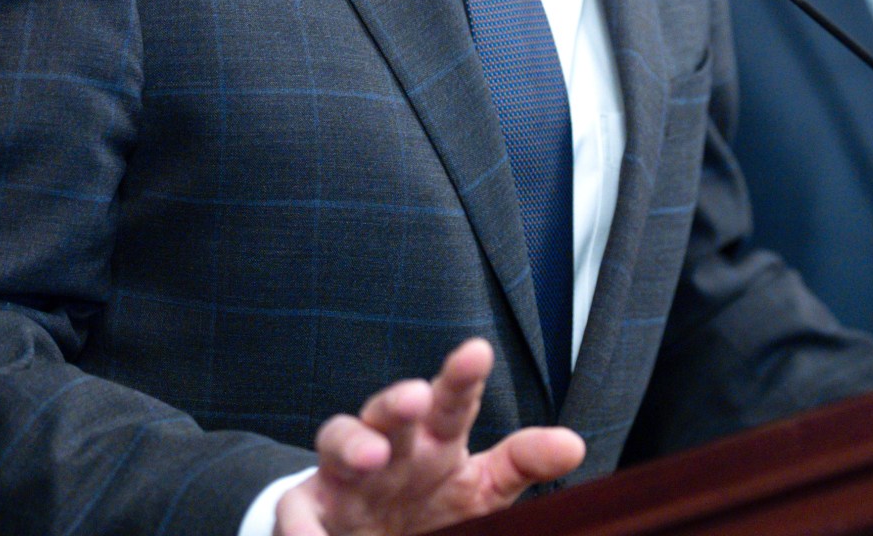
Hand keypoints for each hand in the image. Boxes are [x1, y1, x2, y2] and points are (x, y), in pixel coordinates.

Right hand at [274, 338, 584, 535]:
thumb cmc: (431, 507)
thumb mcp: (481, 489)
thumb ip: (521, 463)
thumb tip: (574, 444)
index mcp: (437, 442)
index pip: (453, 402)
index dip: (462, 377)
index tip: (477, 353)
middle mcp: (391, 448)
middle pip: (392, 410)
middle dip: (401, 400)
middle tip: (416, 399)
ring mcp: (346, 476)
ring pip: (340, 439)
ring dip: (354, 443)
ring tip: (371, 457)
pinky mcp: (308, 508)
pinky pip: (298, 511)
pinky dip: (302, 525)